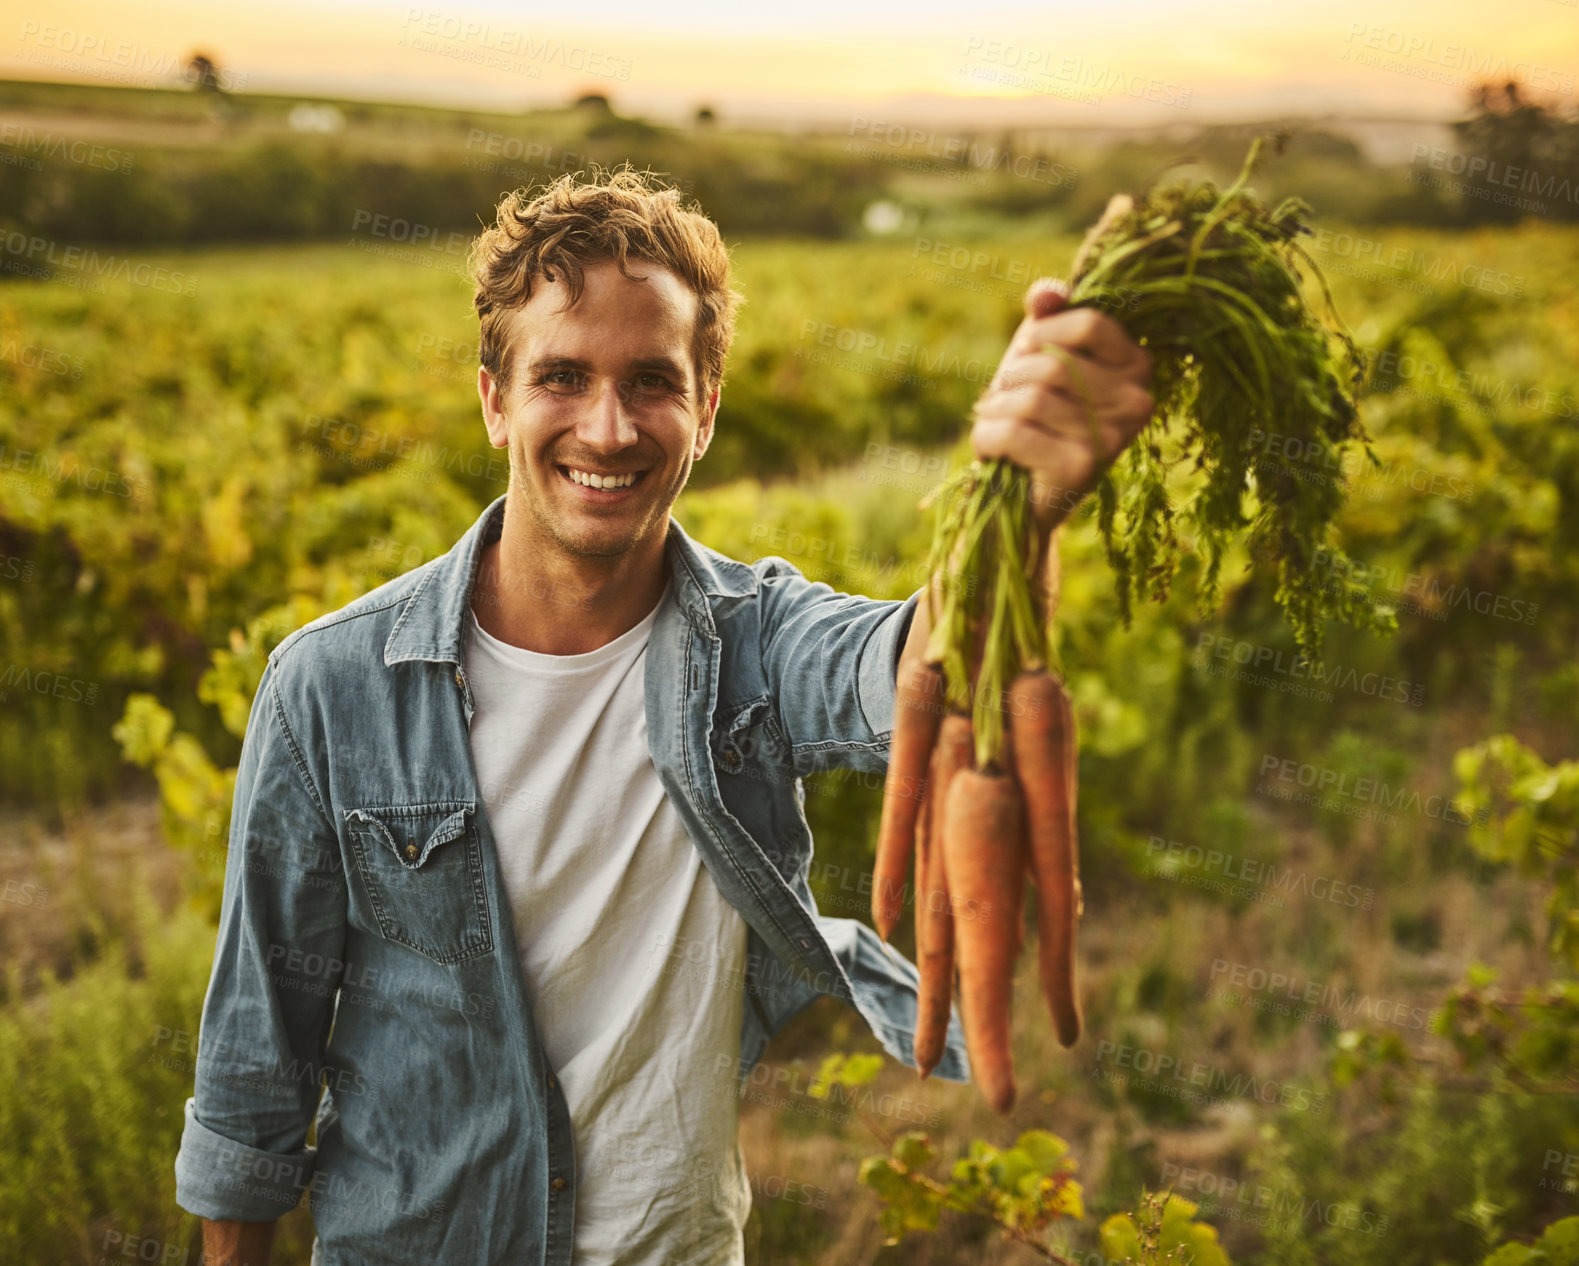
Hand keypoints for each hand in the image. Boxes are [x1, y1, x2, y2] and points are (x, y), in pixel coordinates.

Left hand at [970, 278, 1154, 538]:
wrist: (1023, 496)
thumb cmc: (1035, 416)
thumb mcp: (1041, 354)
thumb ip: (1047, 316)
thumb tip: (1046, 294)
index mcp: (1138, 367)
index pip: (1089, 323)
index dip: (1044, 332)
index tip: (1028, 354)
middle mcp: (1138, 403)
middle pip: (1054, 363)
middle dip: (1013, 376)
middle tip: (1009, 400)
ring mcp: (1112, 439)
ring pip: (1029, 398)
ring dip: (996, 408)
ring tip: (1001, 424)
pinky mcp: (1080, 470)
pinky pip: (1012, 432)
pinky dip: (987, 436)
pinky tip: (995, 451)